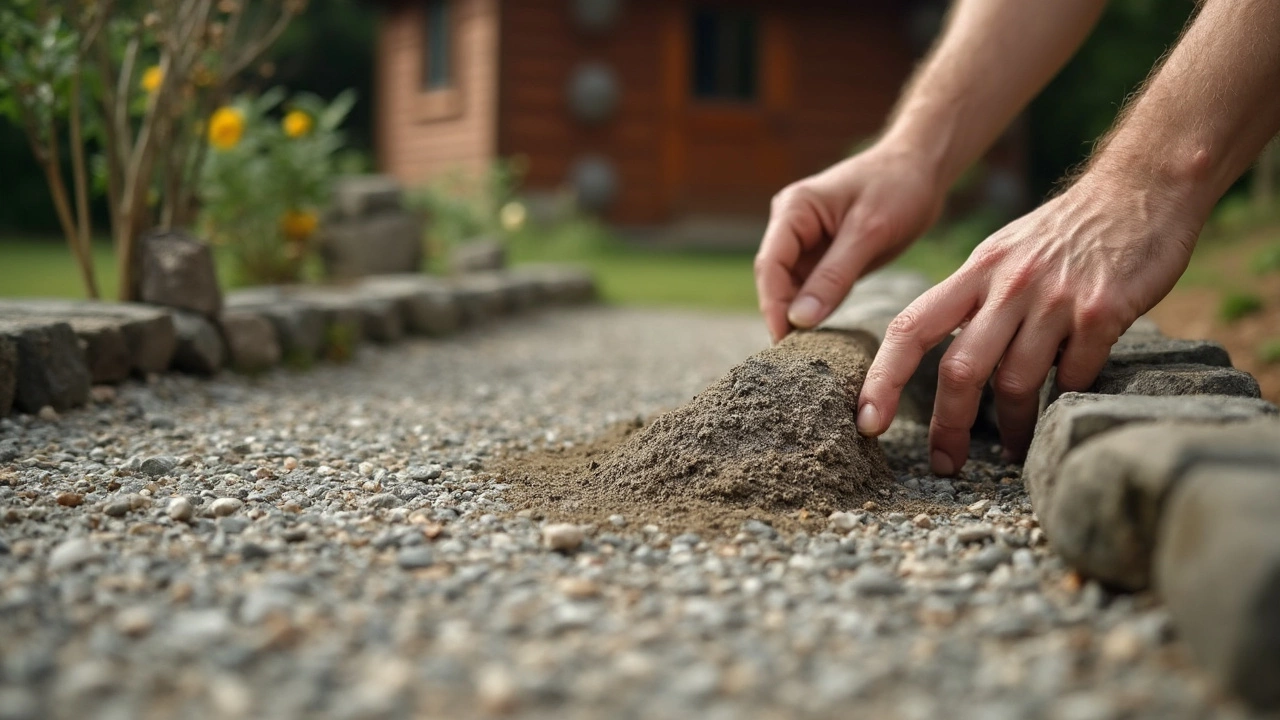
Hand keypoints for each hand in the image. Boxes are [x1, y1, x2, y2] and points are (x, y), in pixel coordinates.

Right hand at [754, 143, 946, 342]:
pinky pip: (814, 288)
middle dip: (783, 315)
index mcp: (794, 210)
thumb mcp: (868, 233)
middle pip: (776, 279)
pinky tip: (825, 335)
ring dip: (799, 317)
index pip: (770, 265)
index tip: (784, 341)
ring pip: (793, 288)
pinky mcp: (825, 255)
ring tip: (809, 353)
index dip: (773, 306)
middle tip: (794, 358)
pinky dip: (818, 309)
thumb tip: (799, 320)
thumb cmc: (897, 187)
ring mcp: (806, 241)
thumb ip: (833, 277)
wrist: (922, 167)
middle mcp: (792, 225)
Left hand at [856, 171, 1202, 474]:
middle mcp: (1007, 285)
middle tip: (945, 463)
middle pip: (960, 370)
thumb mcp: (1004, 252)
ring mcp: (1053, 299)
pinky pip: (1073, 375)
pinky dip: (1065, 398)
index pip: (910, 328)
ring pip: (1015, 383)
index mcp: (974, 272)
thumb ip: (974, 299)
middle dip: (947, 427)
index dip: (883, 378)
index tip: (868, 421)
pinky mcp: (1101, 311)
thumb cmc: (1066, 230)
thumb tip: (946, 353)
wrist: (1141, 187)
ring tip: (1010, 447)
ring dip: (1010, 427)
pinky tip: (1063, 405)